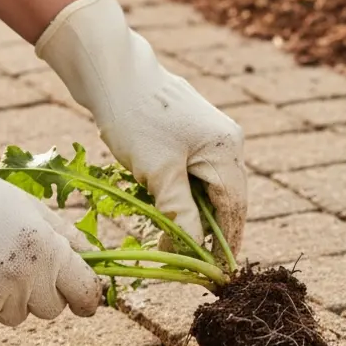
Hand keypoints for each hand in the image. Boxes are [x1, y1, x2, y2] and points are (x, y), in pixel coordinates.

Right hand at [0, 103, 100, 333]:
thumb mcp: (31, 208)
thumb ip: (68, 237)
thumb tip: (97, 260)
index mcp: (48, 251)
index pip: (85, 294)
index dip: (86, 300)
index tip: (84, 304)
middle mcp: (24, 279)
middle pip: (50, 310)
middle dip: (38, 294)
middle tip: (10, 264)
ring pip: (13, 317)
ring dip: (2, 300)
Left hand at [36, 0, 246, 253]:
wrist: (112, 70)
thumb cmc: (135, 118)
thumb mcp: (158, 174)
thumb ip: (179, 214)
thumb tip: (188, 252)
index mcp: (228, 151)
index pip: (233, 210)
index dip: (225, 245)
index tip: (215, 275)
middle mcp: (229, 142)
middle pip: (227, 200)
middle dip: (213, 234)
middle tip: (198, 266)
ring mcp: (213, 135)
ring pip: (211, 188)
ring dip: (196, 215)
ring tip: (180, 243)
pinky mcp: (193, 132)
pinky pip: (198, 173)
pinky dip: (186, 195)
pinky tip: (170, 209)